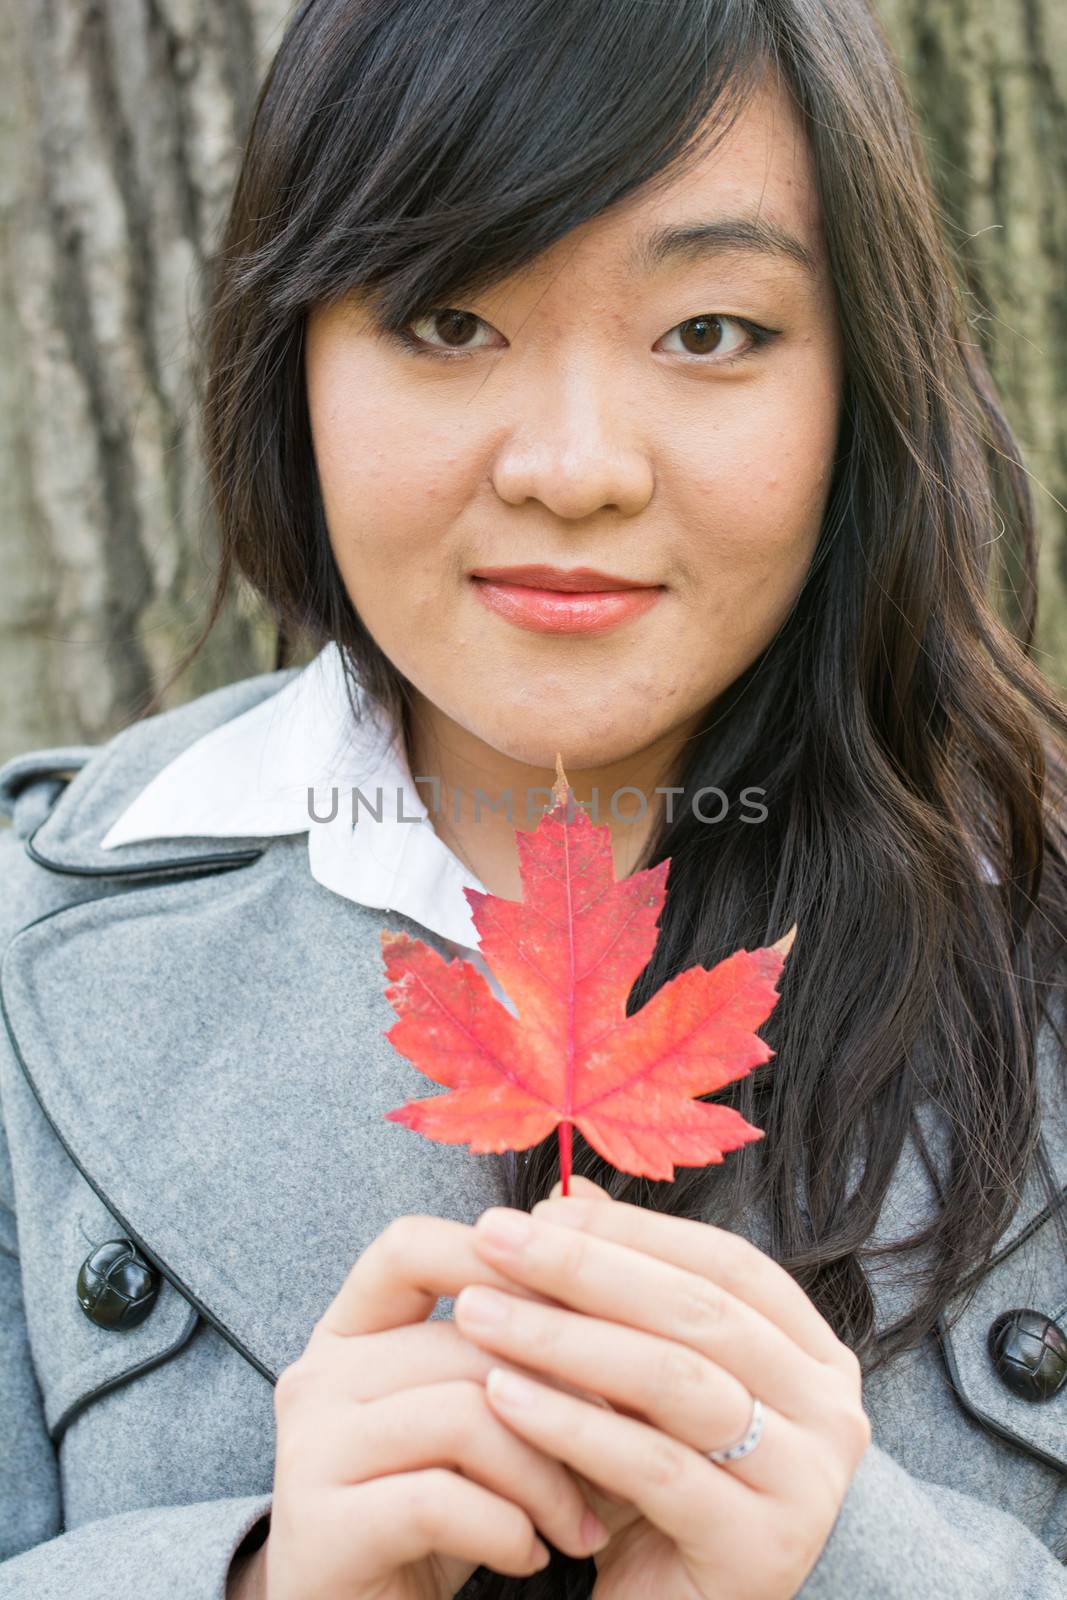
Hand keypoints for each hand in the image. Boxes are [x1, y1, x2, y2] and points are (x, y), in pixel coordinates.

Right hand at [238, 1211, 612, 1599]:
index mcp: (350, 1333)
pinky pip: (440, 1498)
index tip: (574, 1303)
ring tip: (580, 1526)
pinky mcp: (318, 1525)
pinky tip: (531, 1555)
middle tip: (626, 1452)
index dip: (491, 1256)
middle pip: (467, 1340)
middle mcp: (318, 1374)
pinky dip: (507, 1530)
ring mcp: (308, 1448)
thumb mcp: (481, 1421)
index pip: (407, 1246)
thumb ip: (519, 1343)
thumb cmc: (442, 1516)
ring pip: (465, 1415)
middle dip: (566, 1399)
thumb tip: (611, 1249)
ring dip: (548, 1476)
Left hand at [452, 1177, 871, 1599]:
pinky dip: (570, 1423)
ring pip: (674, 1380)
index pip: (725, 1263)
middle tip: (493, 1241)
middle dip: (585, 1268)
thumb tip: (562, 1198)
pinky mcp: (763, 1546)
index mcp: (813, 1354)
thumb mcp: (638, 1382)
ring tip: (478, 1312)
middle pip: (698, 1312)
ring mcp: (809, 1481)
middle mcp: (833, 1411)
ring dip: (563, 1337)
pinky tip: (498, 1396)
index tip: (540, 1209)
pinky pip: (653, 1466)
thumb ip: (619, 1295)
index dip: (632, 1231)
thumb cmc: (648, 1491)